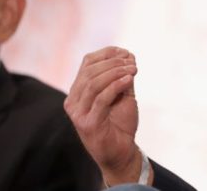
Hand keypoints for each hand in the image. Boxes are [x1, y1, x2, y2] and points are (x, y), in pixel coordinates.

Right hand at [64, 46, 143, 183]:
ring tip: (133, 70)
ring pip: (93, 83)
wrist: (121, 153)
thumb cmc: (120, 124)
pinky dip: (116, 86)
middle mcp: (73, 101)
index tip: (126, 52)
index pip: (87, 63)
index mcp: (79, 91)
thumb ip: (122, 77)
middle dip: (113, 63)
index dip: (106, 54)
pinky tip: (128, 80)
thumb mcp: (122, 95)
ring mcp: (78, 113)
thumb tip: (129, 54)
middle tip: (132, 63)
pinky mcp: (88, 123)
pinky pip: (101, 99)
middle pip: (89, 71)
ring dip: (115, 72)